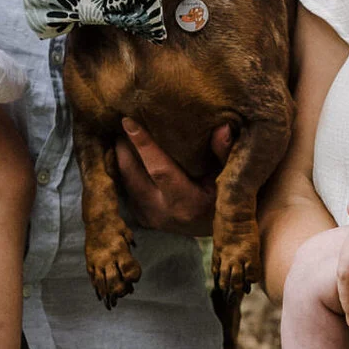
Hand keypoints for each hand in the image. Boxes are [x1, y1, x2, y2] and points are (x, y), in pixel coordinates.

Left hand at [113, 116, 225, 235]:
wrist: (213, 227)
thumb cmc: (223, 197)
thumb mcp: (228, 175)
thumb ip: (223, 153)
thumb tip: (223, 127)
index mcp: (187, 203)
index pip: (159, 169)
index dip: (144, 145)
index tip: (129, 121)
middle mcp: (163, 212)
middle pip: (132, 174)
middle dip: (123, 147)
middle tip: (121, 122)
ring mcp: (149, 217)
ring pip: (125, 182)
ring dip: (120, 158)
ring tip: (121, 134)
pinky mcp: (141, 218)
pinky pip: (126, 189)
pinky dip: (124, 171)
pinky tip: (125, 154)